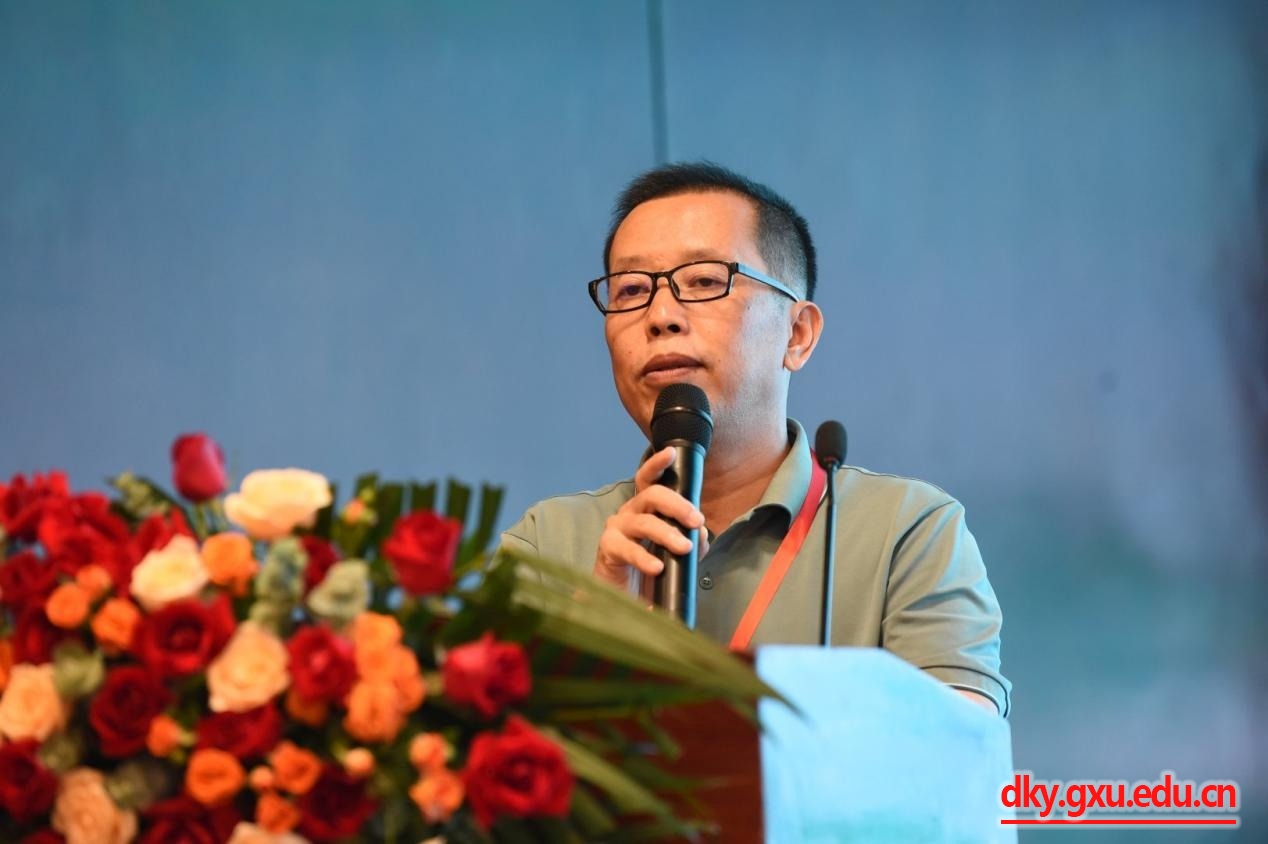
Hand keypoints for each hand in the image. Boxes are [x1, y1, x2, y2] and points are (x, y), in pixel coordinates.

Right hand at [594, 447, 708, 588]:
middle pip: (651, 495)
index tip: (671, 453)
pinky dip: (644, 558)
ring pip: (643, 522)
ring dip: (666, 533)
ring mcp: (617, 528)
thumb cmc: (649, 567)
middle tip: (695, 520)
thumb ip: (691, 540)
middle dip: (676, 505)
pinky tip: (657, 567)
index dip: (657, 464)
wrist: (622, 596)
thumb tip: (699, 533)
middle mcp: (630, 512)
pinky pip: (627, 549)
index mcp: (645, 508)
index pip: (648, 479)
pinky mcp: (608, 548)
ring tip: (683, 548)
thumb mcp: (676, 553)